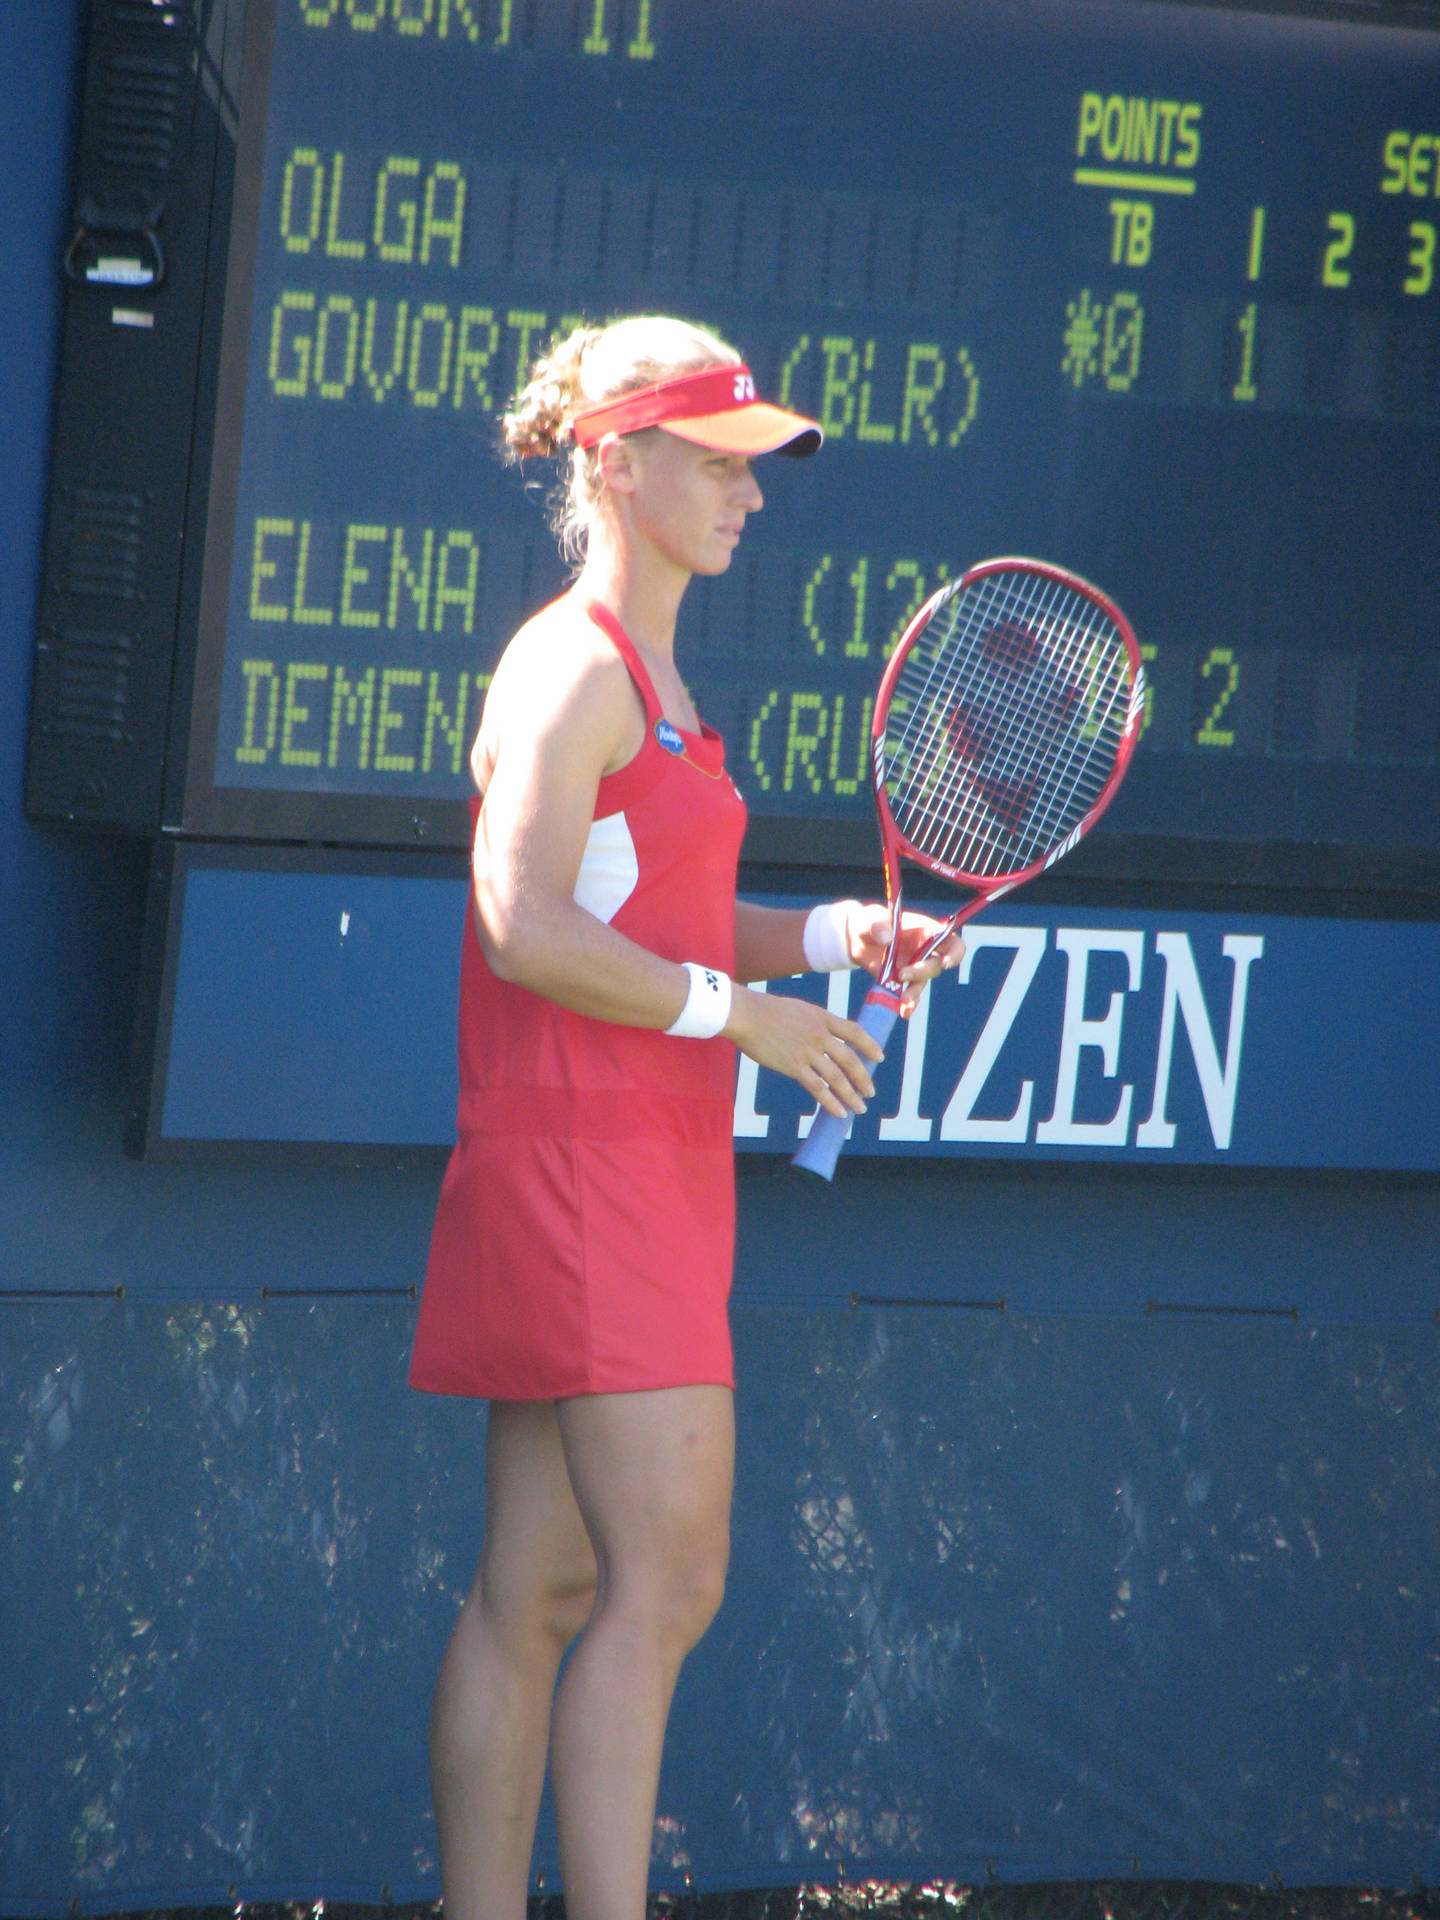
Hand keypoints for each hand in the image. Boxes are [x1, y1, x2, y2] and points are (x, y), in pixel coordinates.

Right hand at [725, 984, 883, 1119]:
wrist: (747, 1015)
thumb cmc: (766, 1011)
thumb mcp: (798, 1010)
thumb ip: (814, 1023)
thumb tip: (823, 1038)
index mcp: (822, 1018)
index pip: (855, 1032)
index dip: (870, 1045)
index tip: (879, 1057)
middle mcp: (820, 1035)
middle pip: (850, 1059)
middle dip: (863, 1078)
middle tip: (870, 1092)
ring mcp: (808, 1051)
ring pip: (837, 1078)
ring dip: (851, 1095)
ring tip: (860, 1108)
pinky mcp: (794, 1066)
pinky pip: (818, 1088)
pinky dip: (831, 1103)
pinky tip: (839, 1112)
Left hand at [845, 903, 963, 1015]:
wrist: (854, 940)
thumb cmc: (867, 922)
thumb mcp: (869, 918)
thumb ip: (877, 924)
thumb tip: (887, 939)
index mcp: (924, 931)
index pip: (951, 942)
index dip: (955, 952)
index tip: (946, 962)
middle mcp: (923, 951)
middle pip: (935, 965)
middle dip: (922, 972)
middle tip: (902, 975)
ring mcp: (913, 968)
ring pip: (921, 983)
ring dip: (914, 992)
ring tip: (902, 999)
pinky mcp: (900, 982)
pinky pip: (909, 995)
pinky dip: (907, 1005)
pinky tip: (903, 1011)